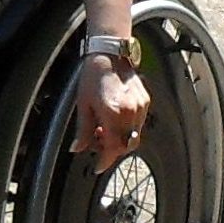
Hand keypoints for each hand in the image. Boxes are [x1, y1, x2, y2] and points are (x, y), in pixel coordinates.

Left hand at [70, 54, 151, 172]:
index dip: (105, 159)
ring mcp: (140, 107)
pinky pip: (138, 123)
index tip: (98, 166)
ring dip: (119, 139)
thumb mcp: (83, 104)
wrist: (109, 55)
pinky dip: (127, 128)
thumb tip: (77, 148)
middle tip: (96, 144)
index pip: (113, 147)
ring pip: (134, 136)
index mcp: (112, 114)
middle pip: (125, 145)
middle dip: (111, 150)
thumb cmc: (92, 77)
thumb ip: (82, 130)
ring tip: (103, 129)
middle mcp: (130, 112)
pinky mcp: (145, 101)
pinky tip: (114, 120)